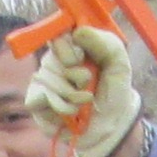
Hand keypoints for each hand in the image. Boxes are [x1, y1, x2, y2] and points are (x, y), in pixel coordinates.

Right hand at [23, 22, 142, 156]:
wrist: (111, 124)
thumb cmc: (114, 91)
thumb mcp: (120, 63)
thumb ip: (106, 43)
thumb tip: (78, 32)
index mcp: (72, 47)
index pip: (56, 35)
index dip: (66, 47)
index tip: (80, 58)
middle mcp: (54, 61)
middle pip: (51, 59)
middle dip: (75, 76)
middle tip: (88, 83)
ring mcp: (43, 81)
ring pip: (46, 80)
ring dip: (71, 95)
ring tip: (84, 102)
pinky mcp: (36, 102)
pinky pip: (38, 97)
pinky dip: (60, 107)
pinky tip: (71, 112)